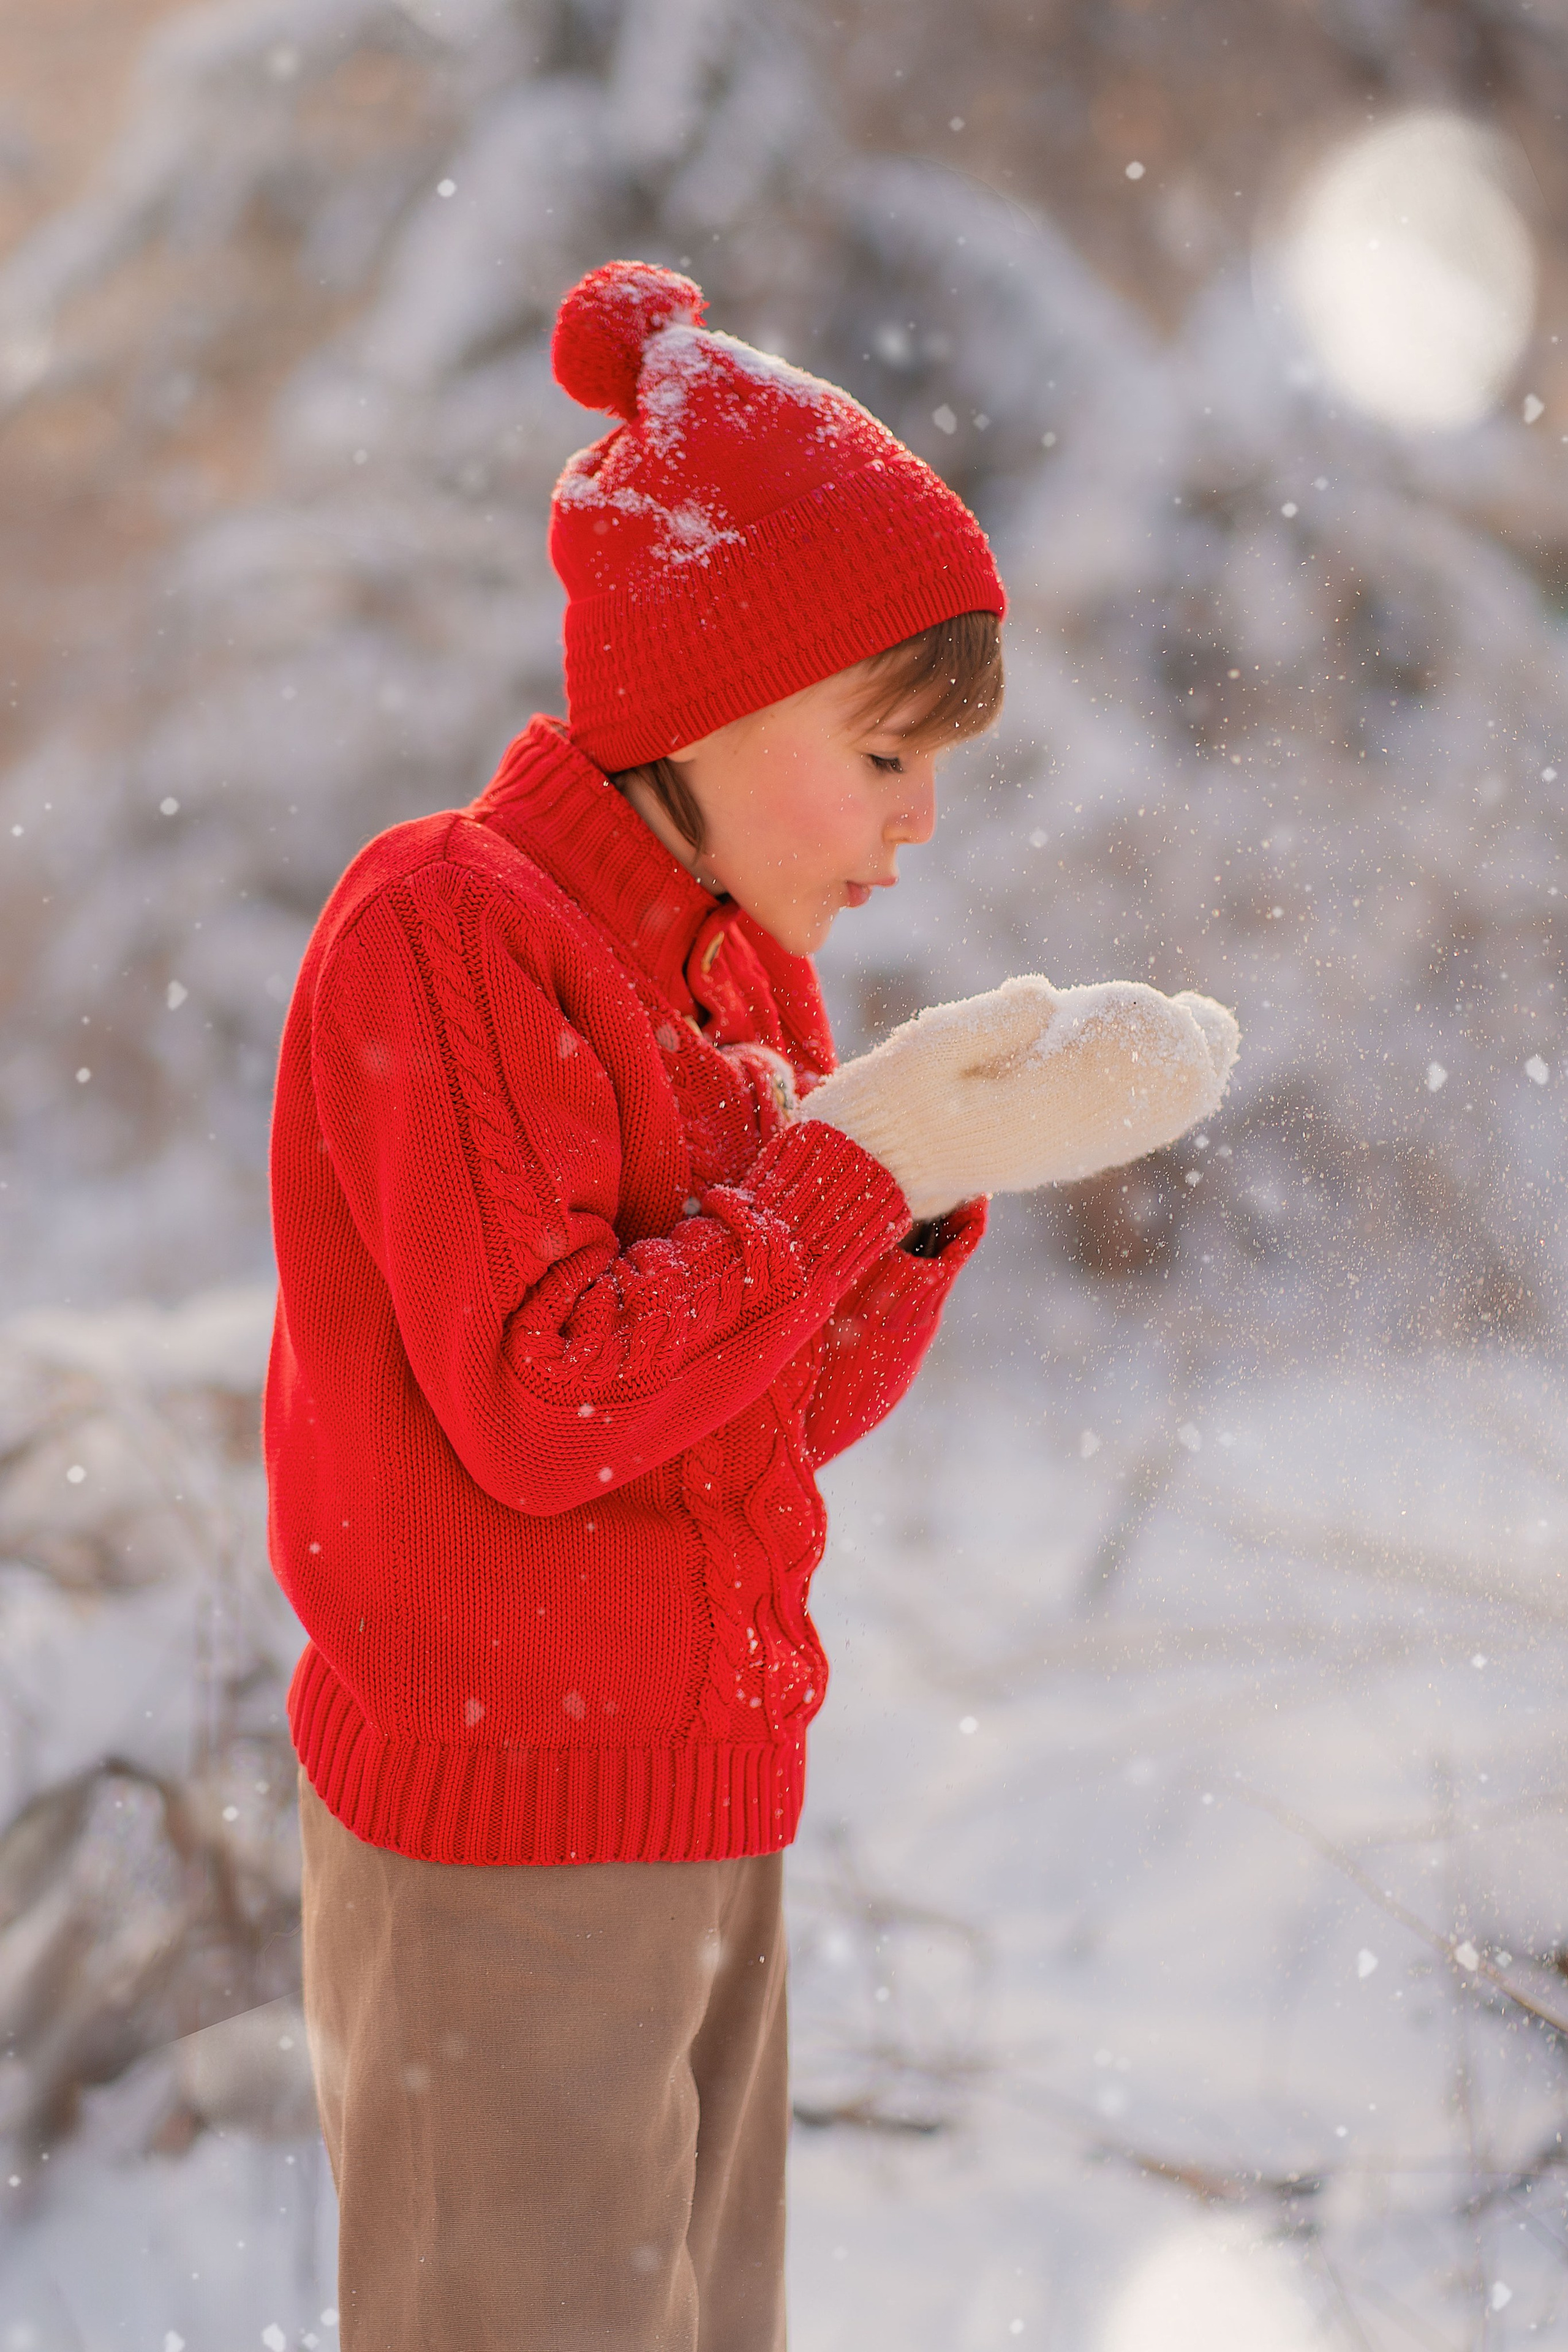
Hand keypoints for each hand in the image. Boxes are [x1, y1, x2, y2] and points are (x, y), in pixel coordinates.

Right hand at [801, 975, 1238, 1220]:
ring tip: (1195, 1037)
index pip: (1135, 1080)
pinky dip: (1144, 1099)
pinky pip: (1116, 1129)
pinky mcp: (1047, 1154)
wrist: (862, 1172)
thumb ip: (987, 1024)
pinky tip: (1150, 1073)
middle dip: (1190, 1061)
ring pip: (1140, 1122)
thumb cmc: (886, 1106)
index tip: (1188, 1010)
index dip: (1170, 1044)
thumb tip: (1048, 994)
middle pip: (1153, 1106)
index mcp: (1042, 1113)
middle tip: (1204, 1017)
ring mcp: (1059, 1152)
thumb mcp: (924, 1053)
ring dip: (1172, 1081)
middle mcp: (1064, 1140)